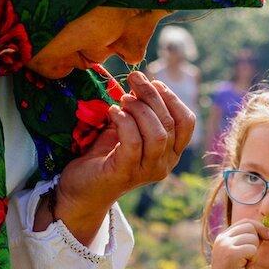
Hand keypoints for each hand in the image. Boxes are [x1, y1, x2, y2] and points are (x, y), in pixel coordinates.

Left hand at [56, 71, 195, 215]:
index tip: (153, 82)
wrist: (82, 189)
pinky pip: (133, 143)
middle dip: (151, 95)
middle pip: (169, 123)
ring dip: (140, 109)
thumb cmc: (106, 155)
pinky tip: (112, 112)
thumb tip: (143, 82)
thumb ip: (141, 112)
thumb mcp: (129, 130)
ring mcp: (146, 171)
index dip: (172, 98)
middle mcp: (164, 164)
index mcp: (171, 153)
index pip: (187, 122)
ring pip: (157, 134)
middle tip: (133, 79)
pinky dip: (124, 122)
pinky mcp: (125, 173)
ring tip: (122, 99)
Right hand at [208, 218, 268, 268]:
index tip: (267, 237)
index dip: (258, 227)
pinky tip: (243, 268)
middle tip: (251, 258)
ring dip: (254, 252)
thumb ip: (248, 242)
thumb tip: (263, 230)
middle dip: (257, 240)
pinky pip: (253, 249)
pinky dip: (253, 259)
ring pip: (253, 237)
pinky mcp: (231, 254)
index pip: (244, 222)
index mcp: (222, 238)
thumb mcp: (241, 256)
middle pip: (250, 226)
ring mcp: (225, 245)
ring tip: (244, 265)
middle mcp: (221, 239)